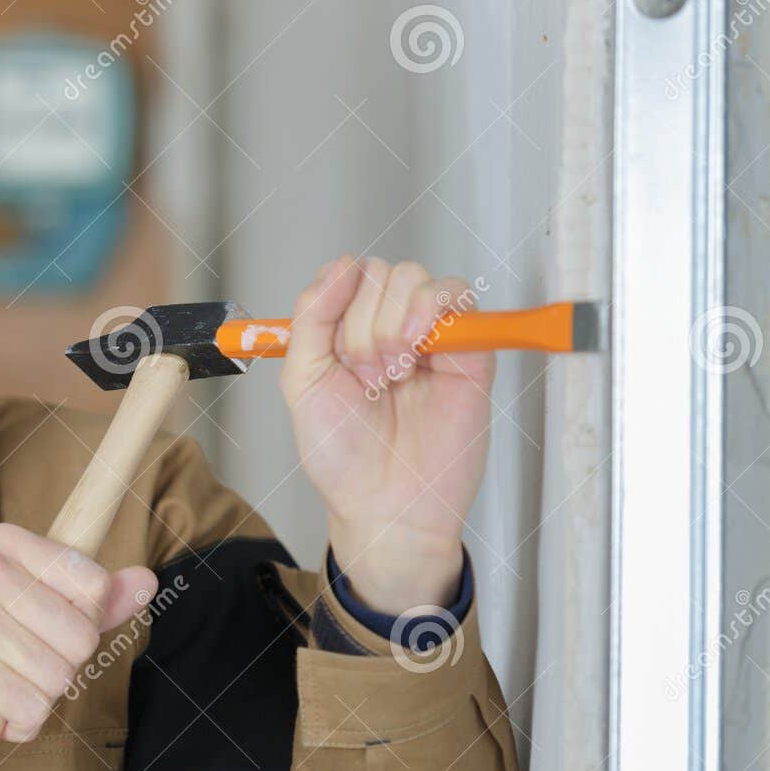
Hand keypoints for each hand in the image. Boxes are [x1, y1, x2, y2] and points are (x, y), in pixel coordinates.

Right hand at [0, 523, 156, 770]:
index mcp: (1, 544)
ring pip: (61, 677)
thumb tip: (147, 581)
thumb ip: (86, 599)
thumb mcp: (22, 612)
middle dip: (58, 669)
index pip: (93, 584)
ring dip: (36, 700)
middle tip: (11, 668)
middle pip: (82, 636)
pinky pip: (33, 708)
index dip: (78, 627)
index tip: (36, 634)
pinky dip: (18, 724)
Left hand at [279, 256, 492, 614]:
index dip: (338, 299)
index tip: (334, 346)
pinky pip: (457, 295)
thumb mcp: (302, 382)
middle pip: (379, 274)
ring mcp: (428, 337)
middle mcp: (387, 330)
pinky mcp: (467, 350)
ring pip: (414, 278)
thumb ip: (311, 318)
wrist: (386, 504)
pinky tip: (415, 352)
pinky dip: (430, 311)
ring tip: (391, 374)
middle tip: (365, 376)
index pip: (347, 276)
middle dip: (362, 325)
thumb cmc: (343, 457)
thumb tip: (339, 266)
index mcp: (345, 335)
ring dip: (392, 323)